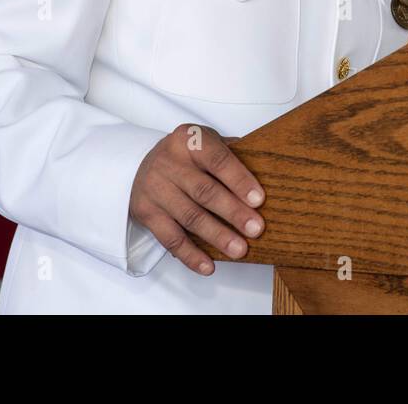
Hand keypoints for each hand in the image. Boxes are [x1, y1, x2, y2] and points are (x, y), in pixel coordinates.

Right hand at [128, 124, 264, 275]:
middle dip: (233, 212)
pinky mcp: (145, 212)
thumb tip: (267, 176)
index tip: (259, 200)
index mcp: (189, 140)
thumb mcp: (206, 142)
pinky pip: (170, 238)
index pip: (218, 160)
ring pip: (189, 217)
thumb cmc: (186, 155)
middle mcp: (168, 162)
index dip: (239, 180)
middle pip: (205, 191)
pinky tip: (208, 266)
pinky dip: (190, 255)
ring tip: (239, 249)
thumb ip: (231, 154)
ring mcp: (155, 188)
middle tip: (256, 229)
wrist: (140, 163)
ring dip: (217, 236)